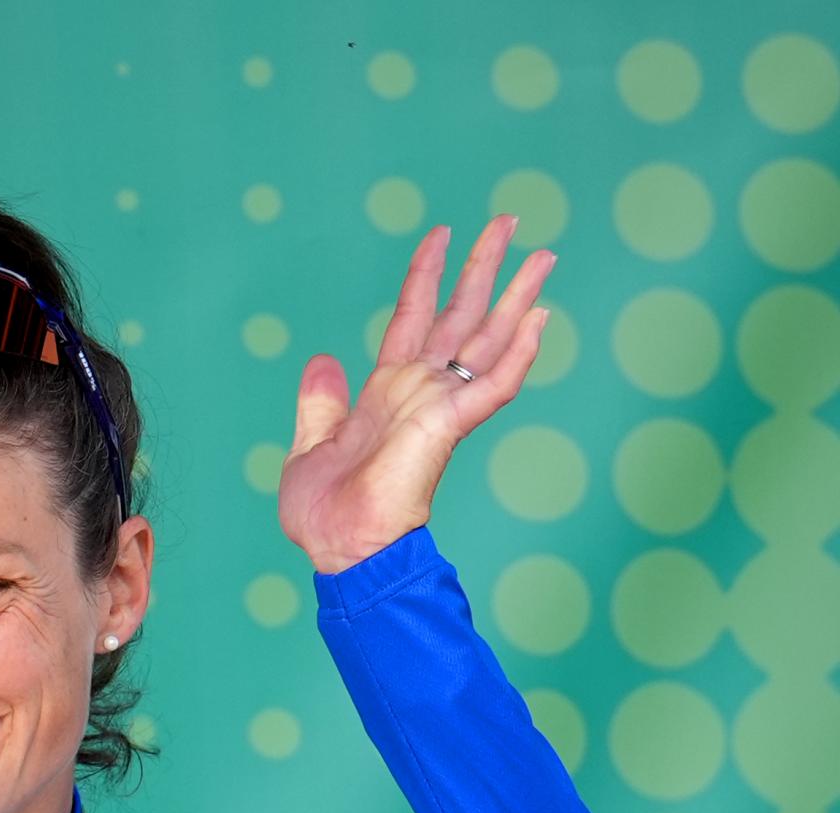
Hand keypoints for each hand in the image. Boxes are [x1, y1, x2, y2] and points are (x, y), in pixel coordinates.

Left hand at [279, 212, 555, 573]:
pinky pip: (493, 385)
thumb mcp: (310, 445)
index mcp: (387, 391)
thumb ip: (321, 403)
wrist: (340, 549)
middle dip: (484, 268)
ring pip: (487, 339)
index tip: (439, 234)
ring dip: (516, 296)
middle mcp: (419, 391)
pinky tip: (540, 318)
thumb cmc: (325, 512)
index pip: (413, 318)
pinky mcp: (449, 427)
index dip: (425, 275)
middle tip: (509, 222)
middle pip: (461, 316)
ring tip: (544, 255)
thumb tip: (323, 360)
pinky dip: (518, 354)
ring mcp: (438, 406)